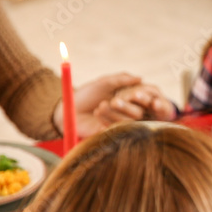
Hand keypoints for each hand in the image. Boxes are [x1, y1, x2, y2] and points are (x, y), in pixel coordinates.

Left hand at [53, 74, 176, 137]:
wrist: (69, 109)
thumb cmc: (86, 94)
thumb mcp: (103, 83)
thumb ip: (121, 79)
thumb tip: (140, 78)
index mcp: (128, 99)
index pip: (142, 99)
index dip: (139, 97)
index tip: (131, 94)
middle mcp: (128, 112)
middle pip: (138, 112)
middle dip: (125, 106)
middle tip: (112, 101)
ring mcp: (121, 123)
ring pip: (129, 122)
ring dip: (114, 113)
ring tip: (99, 107)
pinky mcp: (113, 133)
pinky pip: (117, 130)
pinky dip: (108, 122)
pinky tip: (97, 113)